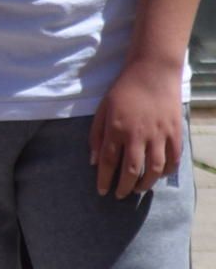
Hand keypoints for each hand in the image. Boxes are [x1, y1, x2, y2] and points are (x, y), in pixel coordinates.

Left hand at [91, 54, 187, 196]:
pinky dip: (167, 171)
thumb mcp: (102, 110)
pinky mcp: (175, 132)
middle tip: (119, 195)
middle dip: (124, 186)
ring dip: (145, 183)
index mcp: (116, 129)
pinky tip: (159, 176)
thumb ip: (96, 136)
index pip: (109, 162)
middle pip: (131, 169)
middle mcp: (137, 135)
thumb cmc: (123, 91)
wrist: (152, 73)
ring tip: (138, 188)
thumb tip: (94, 161)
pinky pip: (173, 159)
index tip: (102, 191)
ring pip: (154, 168)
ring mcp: (159, 134)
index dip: (105, 179)